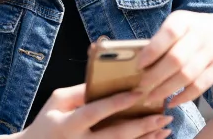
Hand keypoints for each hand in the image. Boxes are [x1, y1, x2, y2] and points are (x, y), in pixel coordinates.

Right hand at [21, 83, 172, 138]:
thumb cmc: (47, 122)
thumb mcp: (57, 101)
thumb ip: (80, 91)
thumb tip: (105, 79)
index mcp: (68, 125)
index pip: (96, 112)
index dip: (117, 103)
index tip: (139, 93)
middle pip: (115, 136)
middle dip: (142, 126)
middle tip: (163, 116)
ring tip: (166, 128)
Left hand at [136, 11, 212, 108]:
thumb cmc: (191, 32)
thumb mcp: (179, 25)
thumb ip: (162, 40)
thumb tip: (138, 62)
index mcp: (184, 20)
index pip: (168, 34)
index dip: (153, 50)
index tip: (139, 66)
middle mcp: (200, 34)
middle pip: (176, 59)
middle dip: (156, 75)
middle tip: (141, 87)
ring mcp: (212, 51)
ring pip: (187, 75)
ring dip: (166, 90)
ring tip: (151, 98)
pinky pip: (200, 85)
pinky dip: (184, 97)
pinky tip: (171, 102)